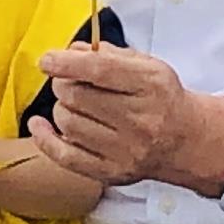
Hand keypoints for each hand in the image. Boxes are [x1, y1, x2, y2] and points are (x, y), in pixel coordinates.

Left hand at [34, 41, 223, 194]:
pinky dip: (45, 138)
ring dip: (61, 108)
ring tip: (73, 104)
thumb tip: (71, 51)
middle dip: (63, 84)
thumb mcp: (146, 65)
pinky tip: (39, 125)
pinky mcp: (112, 172)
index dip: (68, 63)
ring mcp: (126, 150)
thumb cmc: (160, 97)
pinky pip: (65, 156)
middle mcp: (140, 120)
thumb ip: (108, 54)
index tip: (47, 60)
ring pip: (69, 123)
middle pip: (79, 96)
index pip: (101, 71)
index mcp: (150, 85)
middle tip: (66, 81)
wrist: (185, 140)